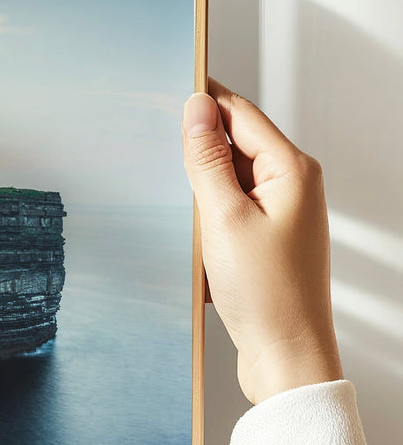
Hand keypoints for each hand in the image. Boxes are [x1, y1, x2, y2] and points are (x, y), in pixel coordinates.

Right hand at [182, 78, 342, 404]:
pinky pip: (228, 207)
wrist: (286, 356)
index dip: (201, 99)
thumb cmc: (266, 294)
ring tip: (173, 200)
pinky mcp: (265, 237)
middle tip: (153, 146)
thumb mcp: (224, 219)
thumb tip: (196, 108)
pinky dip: (205, 211)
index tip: (163, 88)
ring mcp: (280, 212)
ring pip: (228, 177)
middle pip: (234, 142)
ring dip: (198, 184)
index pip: (239, 113)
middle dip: (195, 145)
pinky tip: (186, 229)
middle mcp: (292, 185)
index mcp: (292, 170)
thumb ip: (208, 160)